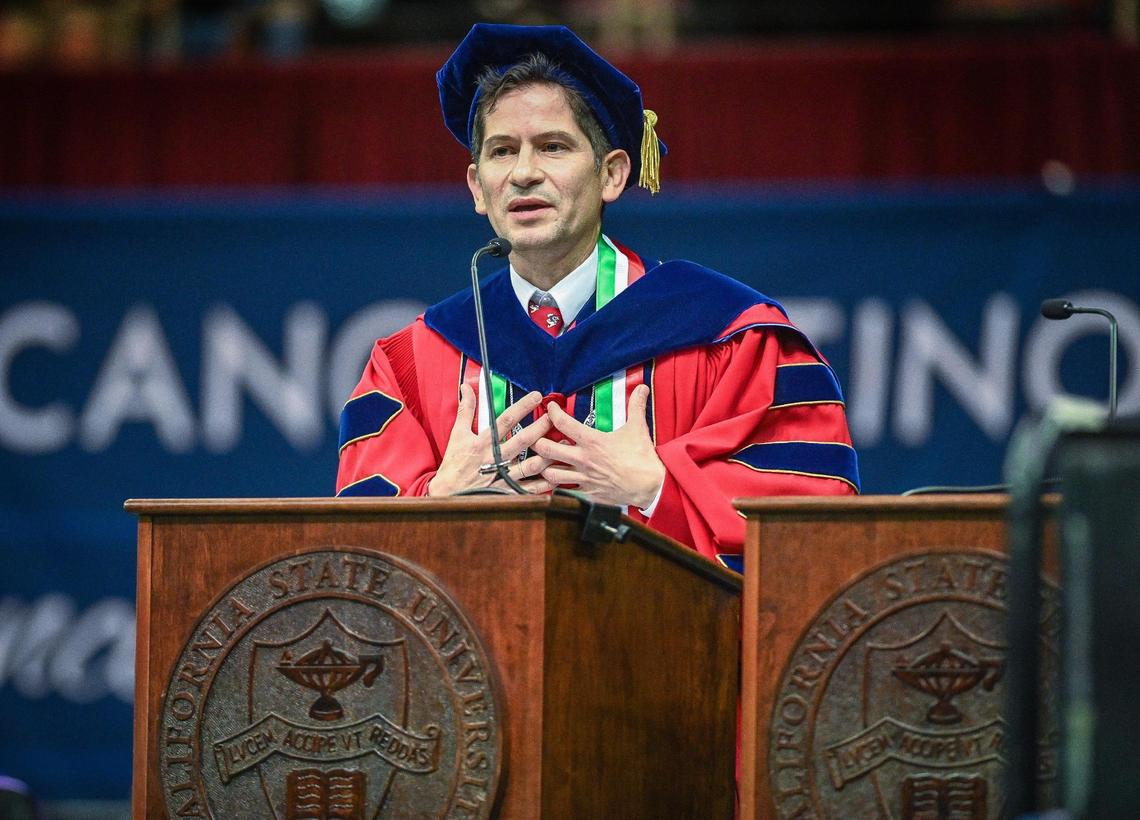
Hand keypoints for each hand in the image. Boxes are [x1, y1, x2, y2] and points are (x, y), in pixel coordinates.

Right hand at [428, 384, 554, 495]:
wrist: (446, 495)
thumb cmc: (453, 464)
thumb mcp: (457, 434)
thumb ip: (466, 410)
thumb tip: (466, 386)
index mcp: (483, 442)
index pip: (506, 420)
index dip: (522, 407)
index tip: (537, 396)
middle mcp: (494, 458)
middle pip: (522, 441)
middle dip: (541, 428)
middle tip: (555, 418)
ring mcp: (501, 476)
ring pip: (529, 466)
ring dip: (547, 456)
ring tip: (562, 446)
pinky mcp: (505, 492)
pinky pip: (527, 489)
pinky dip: (542, 484)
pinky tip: (555, 478)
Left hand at [532, 384, 664, 507]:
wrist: (651, 486)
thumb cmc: (643, 457)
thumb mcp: (638, 428)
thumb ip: (636, 406)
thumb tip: (642, 388)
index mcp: (593, 441)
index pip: (563, 423)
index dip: (552, 412)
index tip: (550, 408)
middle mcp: (584, 459)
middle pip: (546, 449)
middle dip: (537, 441)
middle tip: (537, 435)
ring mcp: (584, 478)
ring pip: (550, 473)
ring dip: (544, 465)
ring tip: (544, 459)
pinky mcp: (587, 492)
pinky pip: (564, 490)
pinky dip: (557, 484)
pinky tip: (557, 478)